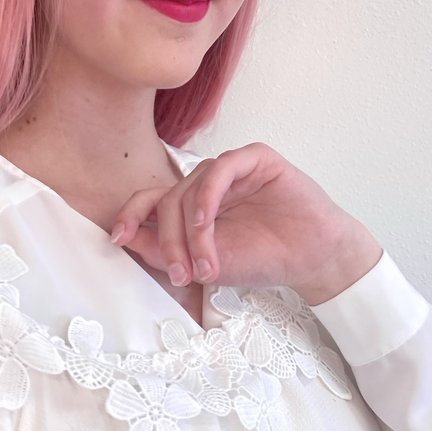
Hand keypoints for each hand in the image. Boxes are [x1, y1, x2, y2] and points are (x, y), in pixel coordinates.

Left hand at [108, 142, 383, 304]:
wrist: (313, 259)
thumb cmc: (264, 259)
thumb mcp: (206, 264)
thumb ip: (166, 251)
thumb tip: (124, 237)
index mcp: (193, 206)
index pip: (151, 200)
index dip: (131, 215)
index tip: (118, 238)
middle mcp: (208, 184)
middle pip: (167, 199)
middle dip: (168, 239)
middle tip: (180, 272)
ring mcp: (232, 169)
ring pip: (190, 187)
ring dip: (191, 230)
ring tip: (206, 263)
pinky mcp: (256, 159)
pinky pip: (220, 168)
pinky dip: (207, 197)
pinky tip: (206, 224)